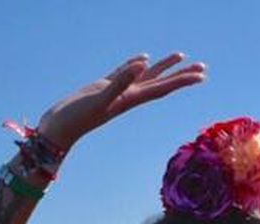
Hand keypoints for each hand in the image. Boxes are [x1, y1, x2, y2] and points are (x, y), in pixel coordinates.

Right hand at [34, 53, 205, 151]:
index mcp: (130, 99)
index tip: (202, 75)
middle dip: (181, 75)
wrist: (57, 130)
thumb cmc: (76, 117)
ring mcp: (115, 93)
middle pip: (160, 83)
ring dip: (163, 68)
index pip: (162, 88)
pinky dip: (135, 66)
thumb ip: (121, 81)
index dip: (182, 80)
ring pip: (144, 77)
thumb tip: (143, 63)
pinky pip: (125, 74)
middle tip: (203, 67)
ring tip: (180, 56)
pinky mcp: (102, 88)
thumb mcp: (100, 98)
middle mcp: (127, 97)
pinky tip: (141, 60)